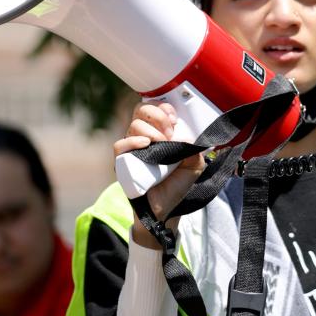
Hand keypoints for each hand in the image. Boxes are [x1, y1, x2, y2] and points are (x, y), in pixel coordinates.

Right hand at [114, 102, 205, 249]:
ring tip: (161, 143)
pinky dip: (132, 141)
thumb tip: (185, 137)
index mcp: (160, 133)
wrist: (167, 208)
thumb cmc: (178, 184)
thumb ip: (195, 149)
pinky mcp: (122, 162)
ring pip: (133, 126)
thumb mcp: (194, 164)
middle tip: (169, 131)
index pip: (155, 108)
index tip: (175, 118)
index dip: (164, 108)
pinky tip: (145, 144)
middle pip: (141, 111)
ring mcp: (132, 149)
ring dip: (151, 131)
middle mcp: (144, 137)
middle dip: (158, 115)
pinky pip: (120, 145)